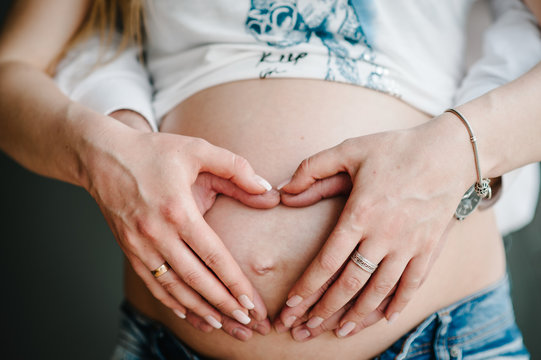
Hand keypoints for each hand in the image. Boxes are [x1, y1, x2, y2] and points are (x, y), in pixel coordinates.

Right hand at [87, 110, 278, 339]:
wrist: (104, 157)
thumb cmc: (154, 152)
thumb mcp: (198, 150)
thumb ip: (236, 168)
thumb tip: (267, 191)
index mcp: (178, 211)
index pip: (213, 256)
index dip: (234, 283)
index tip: (253, 304)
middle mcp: (157, 234)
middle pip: (196, 280)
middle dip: (224, 305)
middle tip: (247, 324)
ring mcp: (140, 246)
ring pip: (174, 289)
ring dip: (200, 311)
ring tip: (224, 325)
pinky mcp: (129, 250)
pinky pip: (153, 285)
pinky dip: (173, 303)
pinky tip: (190, 314)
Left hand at [276, 118, 470, 338]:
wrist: (450, 152)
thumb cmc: (396, 148)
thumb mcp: (350, 149)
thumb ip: (312, 168)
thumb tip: (283, 190)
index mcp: (359, 214)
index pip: (326, 262)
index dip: (306, 288)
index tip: (291, 306)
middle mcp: (383, 236)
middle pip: (349, 284)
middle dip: (324, 309)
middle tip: (305, 329)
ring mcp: (409, 245)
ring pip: (379, 290)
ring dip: (358, 315)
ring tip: (340, 331)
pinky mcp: (430, 248)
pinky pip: (413, 284)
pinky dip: (398, 304)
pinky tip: (385, 318)